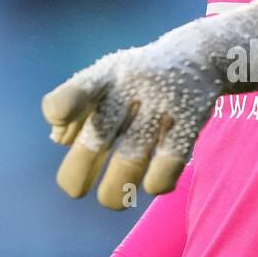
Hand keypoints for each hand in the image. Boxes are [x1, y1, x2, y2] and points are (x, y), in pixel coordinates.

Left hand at [42, 32, 223, 209]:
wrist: (198, 56)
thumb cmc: (137, 78)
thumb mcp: (107, 81)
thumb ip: (76, 107)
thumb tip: (60, 140)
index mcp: (106, 76)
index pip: (81, 90)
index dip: (65, 107)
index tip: (59, 119)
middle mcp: (132, 86)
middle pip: (100, 134)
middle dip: (79, 169)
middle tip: (74, 190)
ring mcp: (162, 104)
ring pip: (132, 156)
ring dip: (116, 188)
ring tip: (111, 200)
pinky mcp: (189, 122)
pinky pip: (169, 163)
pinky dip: (157, 181)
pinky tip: (151, 184)